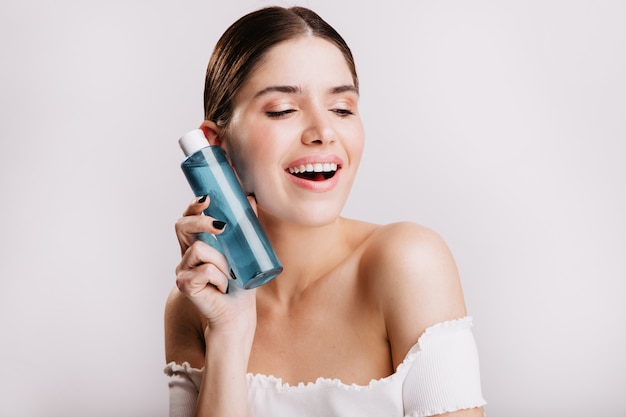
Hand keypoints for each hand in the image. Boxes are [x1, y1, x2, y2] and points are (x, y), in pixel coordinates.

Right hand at [174, 196, 256, 334]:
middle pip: (182, 226)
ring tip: (230, 276)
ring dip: (221, 261)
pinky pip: (205, 270)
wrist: (239, 312)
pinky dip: (220, 277)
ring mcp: (183, 270)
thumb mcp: (244, 250)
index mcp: (197, 244)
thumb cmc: (240, 283)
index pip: (188, 219)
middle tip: (222, 226)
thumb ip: (244, 227)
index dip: (193, 206)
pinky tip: (223, 287)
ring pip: (199, 250)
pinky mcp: (185, 284)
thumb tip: (250, 199)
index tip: (207, 198)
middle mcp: (186, 255)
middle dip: (201, 221)